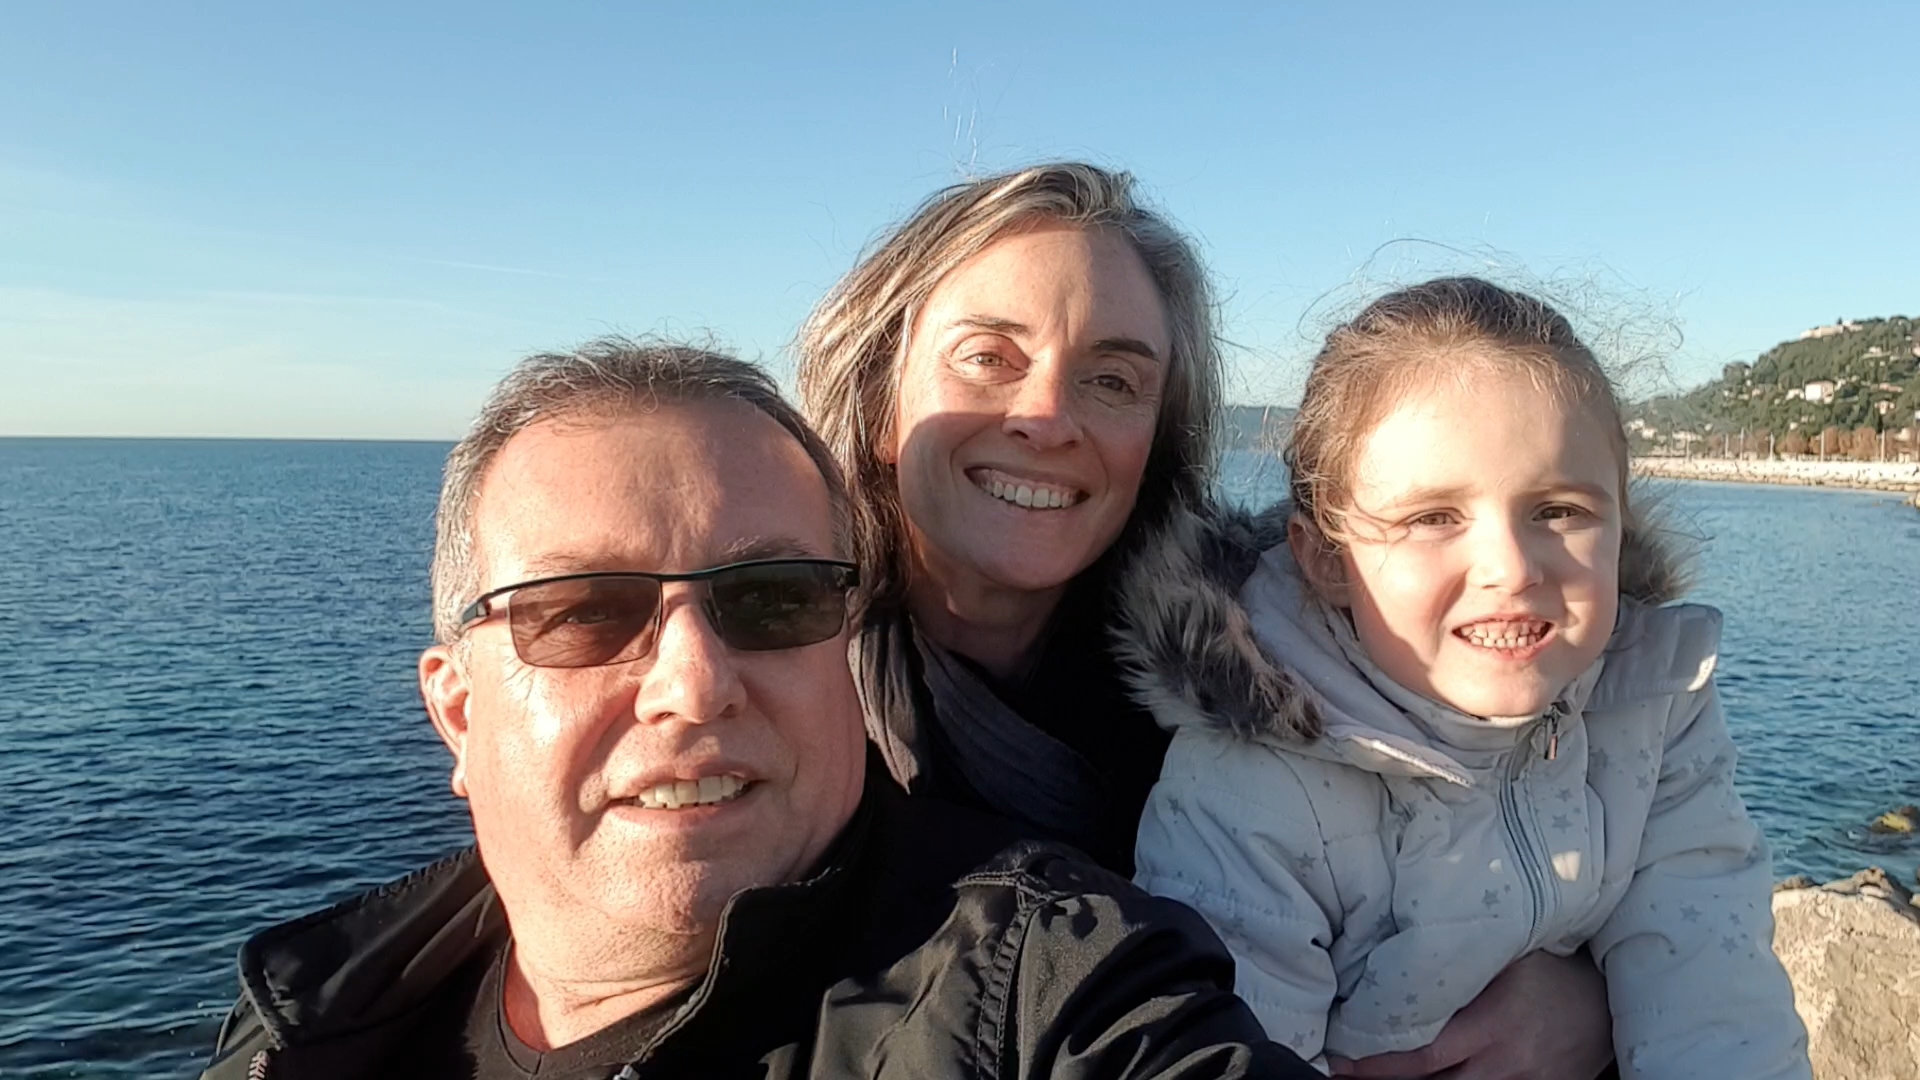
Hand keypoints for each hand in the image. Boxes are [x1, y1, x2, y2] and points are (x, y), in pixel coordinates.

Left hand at [1325, 950, 1613, 1079]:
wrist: (1611, 1004)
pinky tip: (1428, 1078)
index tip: (1340, 1059)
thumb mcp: (1509, 956)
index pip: (1425, 1053)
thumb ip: (1462, 963)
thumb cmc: (1553, 969)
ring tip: (1372, 1076)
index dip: (1378, 1062)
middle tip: (1342, 1073)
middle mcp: (1508, 1063)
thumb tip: (1399, 948)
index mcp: (1496, 1023)